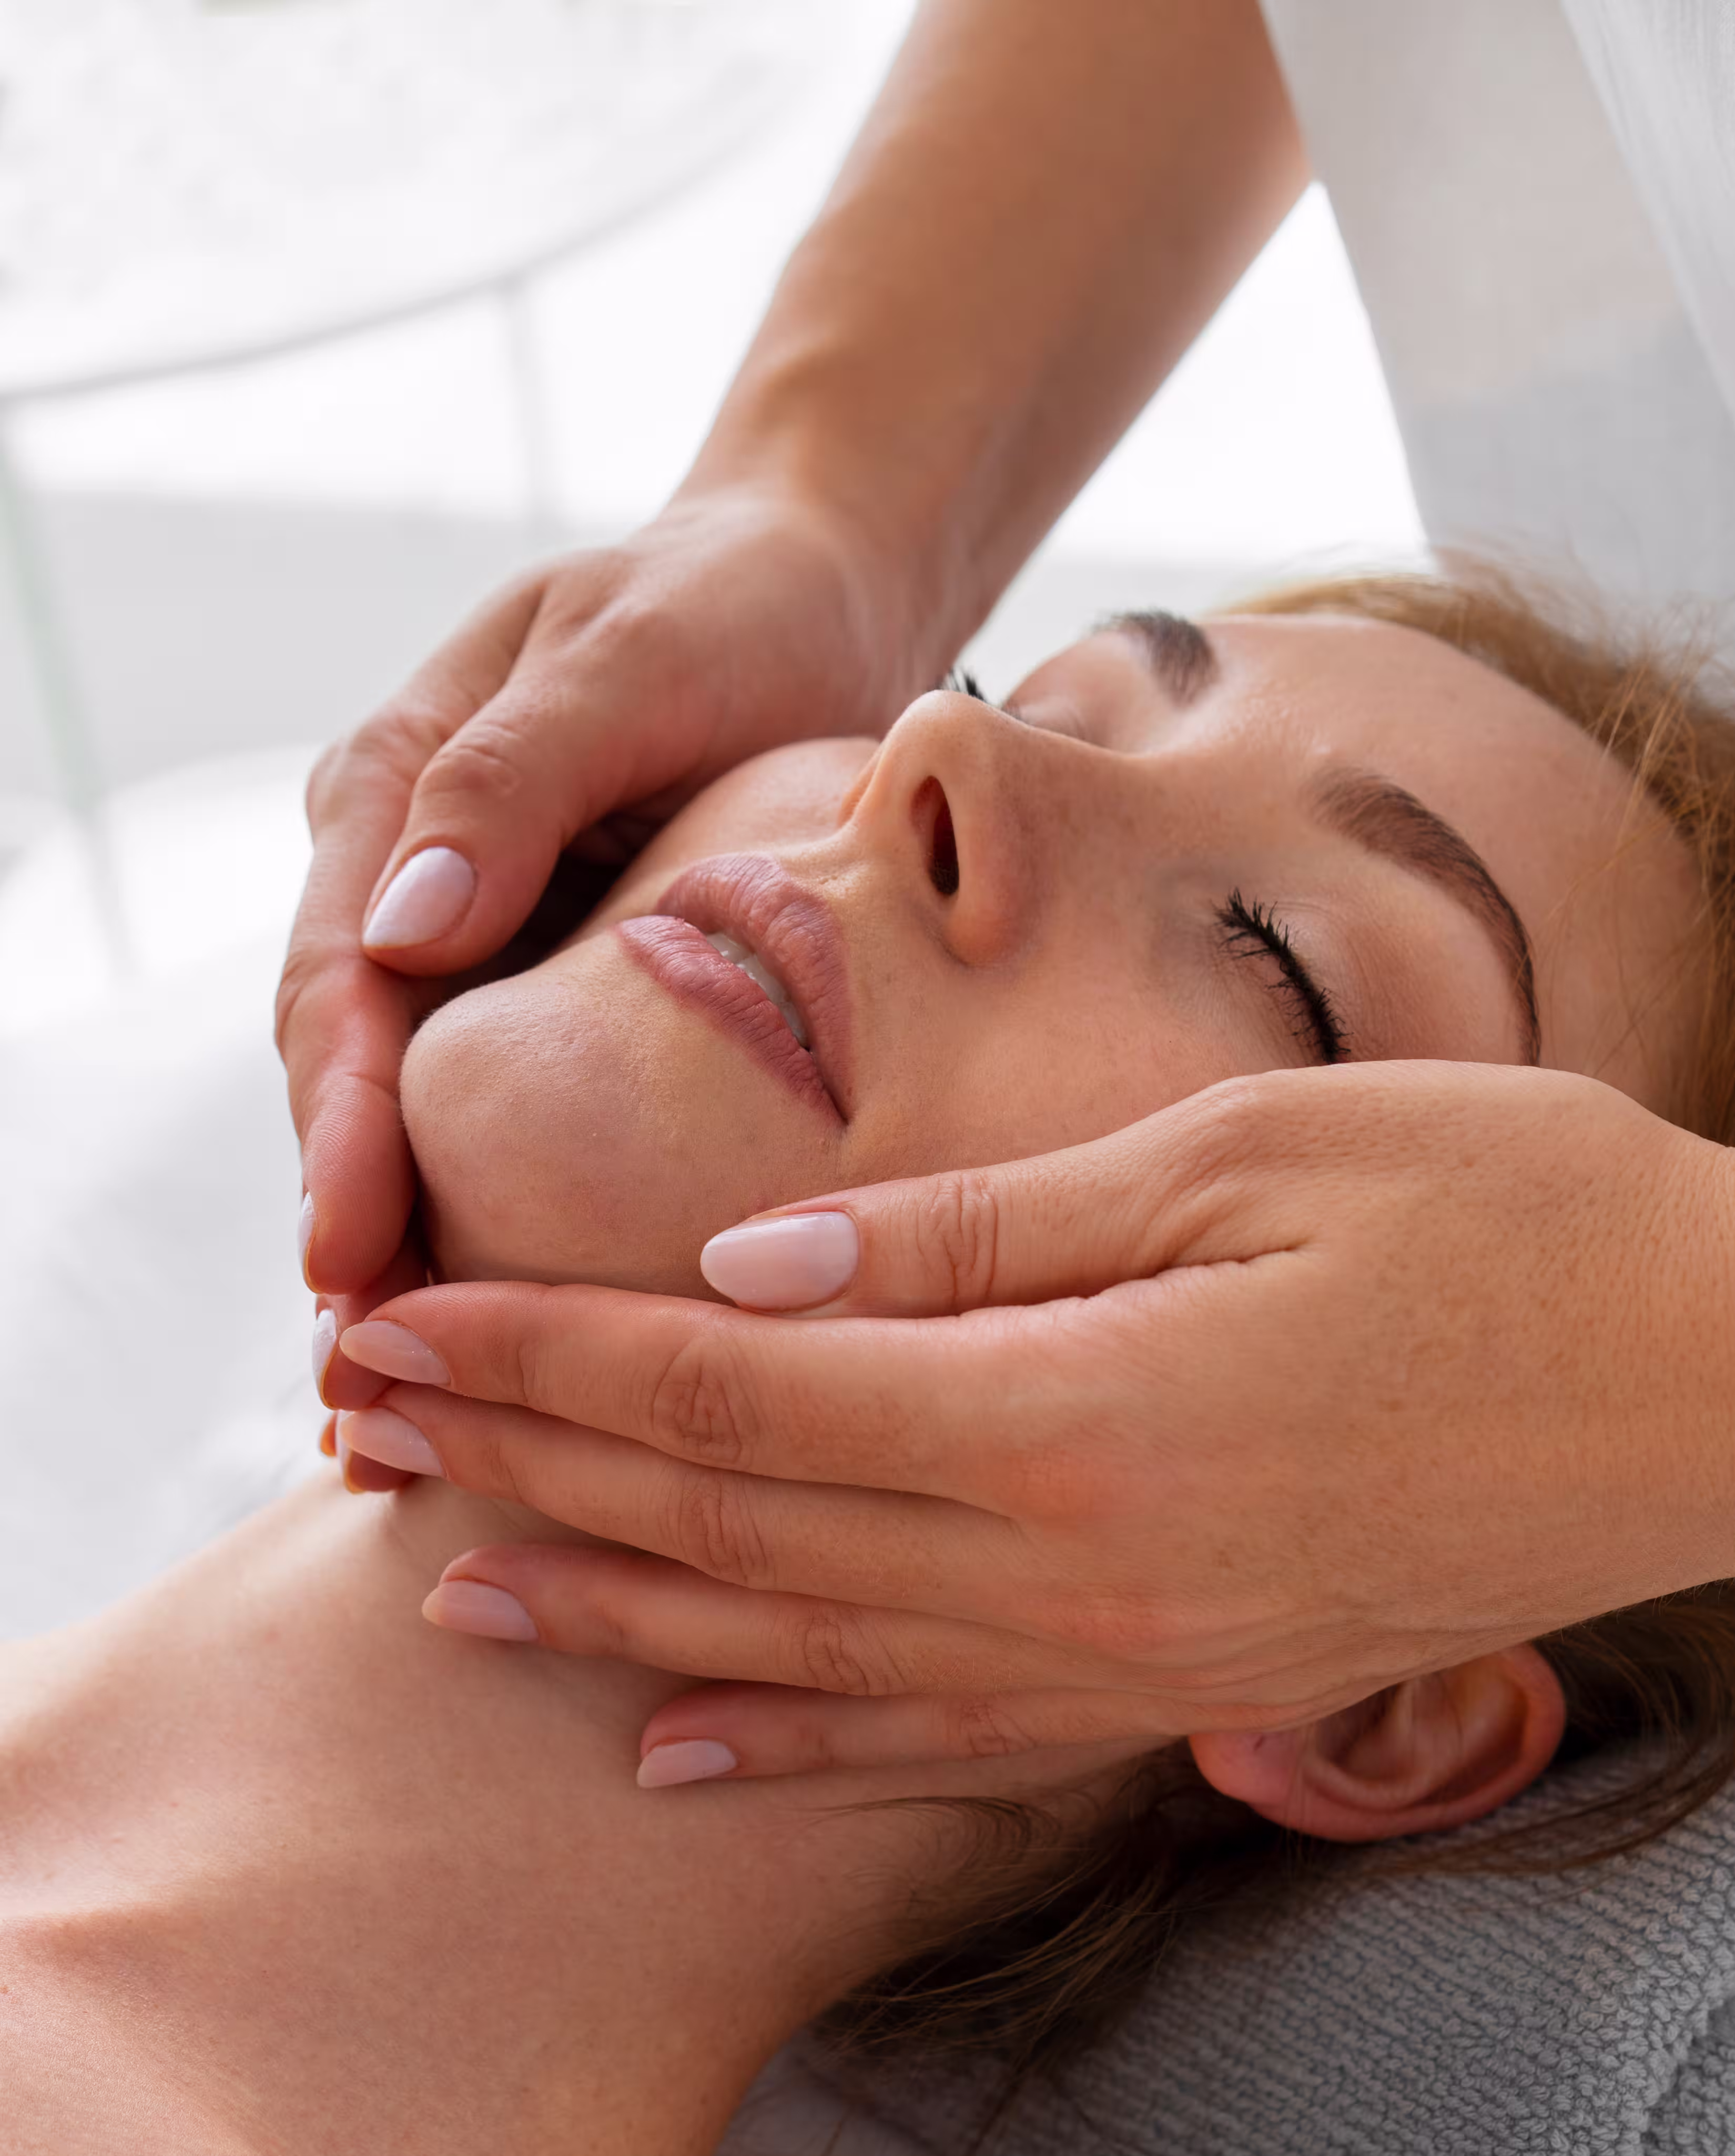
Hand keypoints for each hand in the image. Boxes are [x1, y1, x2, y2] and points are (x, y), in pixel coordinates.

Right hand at [281, 481, 927, 1418]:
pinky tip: (486, 1334)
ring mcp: (464, 936)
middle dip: (349, 1229)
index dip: (343, 1133)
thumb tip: (403, 932)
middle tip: (359, 1387)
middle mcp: (405, 875)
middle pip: (349, 1076)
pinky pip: (489, 1110)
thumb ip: (518, 781)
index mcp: (396, 789)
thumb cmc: (736, 604)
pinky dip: (472, 1215)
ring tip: (392, 1406)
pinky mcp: (538, 981)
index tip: (348, 1258)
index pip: (341, 987)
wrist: (811, 587)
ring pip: (409, 1113)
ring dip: (398, 1252)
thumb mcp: (636, 658)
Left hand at [331, 1060, 1734, 1780]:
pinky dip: (794, 1751)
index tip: (393, 1331)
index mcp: (1077, 1410)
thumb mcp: (1248, 1154)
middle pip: (732, 1535)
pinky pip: (946, 1744)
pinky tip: (676, 1753)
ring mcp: (1136, 1656)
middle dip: (525, 1480)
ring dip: (612, 1626)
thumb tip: (757, 1281)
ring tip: (447, 1597)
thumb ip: (984, 1237)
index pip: (731, 1400)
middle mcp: (1079, 1570)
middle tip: (355, 1438)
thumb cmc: (1521, 1217)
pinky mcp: (1195, 1693)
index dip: (542, 1366)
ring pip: (806, 1660)